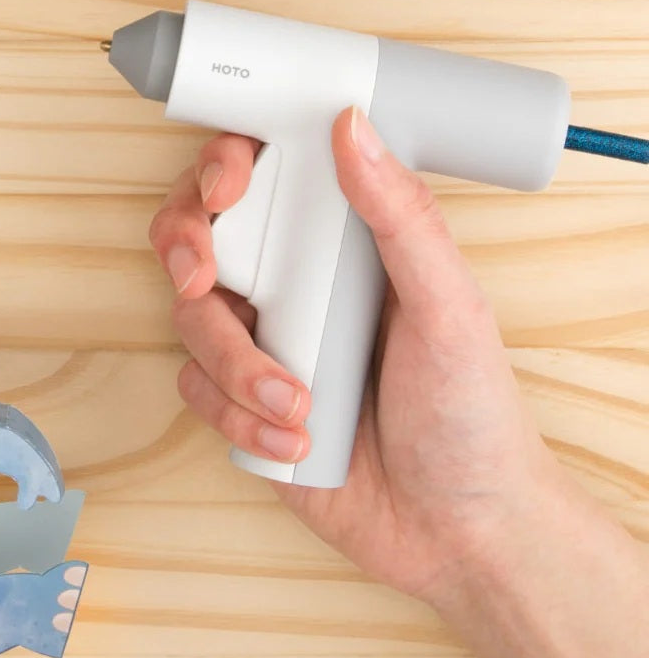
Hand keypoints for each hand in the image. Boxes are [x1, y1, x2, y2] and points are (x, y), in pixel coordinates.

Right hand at [150, 107, 569, 602]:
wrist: (455, 530)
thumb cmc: (470, 416)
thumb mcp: (449, 308)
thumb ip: (401, 217)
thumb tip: (354, 127)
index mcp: (345, 248)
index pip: (266, 180)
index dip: (222, 170)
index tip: (225, 189)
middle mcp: (297, 289)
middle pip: (202, 240)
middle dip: (187, 253)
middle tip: (203, 280)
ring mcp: (265, 348)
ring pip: (192, 322)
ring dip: (235, 366)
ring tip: (298, 406)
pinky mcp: (242, 406)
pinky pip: (198, 391)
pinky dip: (236, 418)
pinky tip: (293, 444)